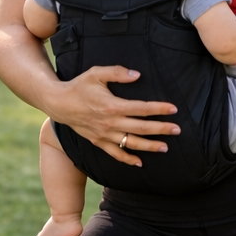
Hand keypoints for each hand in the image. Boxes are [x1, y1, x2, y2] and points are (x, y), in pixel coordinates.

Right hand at [48, 65, 180, 166]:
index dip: (159, 108)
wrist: (58, 103)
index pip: (142, 108)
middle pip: (141, 127)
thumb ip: (117, 72)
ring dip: (149, 146)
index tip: (173, 109)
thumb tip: (137, 75)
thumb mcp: (96, 73)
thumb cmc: (79, 86)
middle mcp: (110, 123)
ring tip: (165, 147)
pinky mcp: (98, 141)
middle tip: (177, 130)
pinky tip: (140, 163)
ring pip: (131, 143)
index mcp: (112, 105)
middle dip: (161, 129)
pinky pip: (115, 153)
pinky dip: (127, 159)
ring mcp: (104, 134)